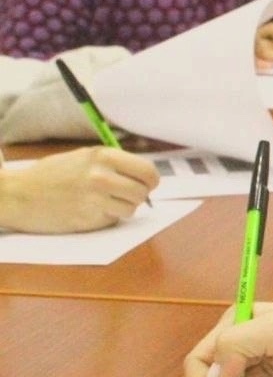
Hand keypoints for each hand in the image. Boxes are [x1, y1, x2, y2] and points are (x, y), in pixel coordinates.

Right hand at [0, 146, 158, 233]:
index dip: (151, 180)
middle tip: (126, 195)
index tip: (147, 183)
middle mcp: (102, 177)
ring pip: (131, 209)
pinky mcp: (89, 219)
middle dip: (138, 195)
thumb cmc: (51, 174)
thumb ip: (112, 163)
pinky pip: (113, 220)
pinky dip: (107, 217)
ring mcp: (96, 200)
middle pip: (143, 192)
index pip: (148, 171)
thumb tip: (142, 174)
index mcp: (103, 156)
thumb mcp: (83, 157)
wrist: (18, 194)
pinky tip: (89, 210)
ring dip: (123, 208)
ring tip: (106, 202)